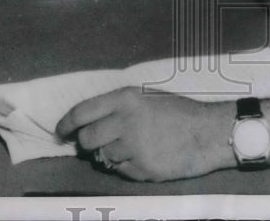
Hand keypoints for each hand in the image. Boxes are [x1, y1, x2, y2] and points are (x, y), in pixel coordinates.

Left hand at [55, 88, 235, 181]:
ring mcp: (133, 147)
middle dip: (87, 144)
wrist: (209, 132)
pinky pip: (121, 171)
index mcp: (126, 98)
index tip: (61, 132)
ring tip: (134, 147)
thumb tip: (88, 126)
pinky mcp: (142, 168)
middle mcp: (126, 121)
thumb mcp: (147, 98)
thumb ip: (118, 109)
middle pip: (87, 139)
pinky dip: (127, 167)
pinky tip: (145, 156)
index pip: (82, 112)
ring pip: (103, 157)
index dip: (66, 124)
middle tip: (96, 144)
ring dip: (111, 155)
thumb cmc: (179, 112)